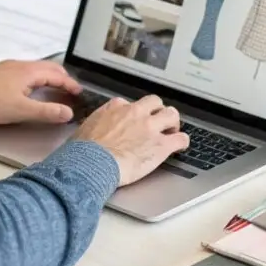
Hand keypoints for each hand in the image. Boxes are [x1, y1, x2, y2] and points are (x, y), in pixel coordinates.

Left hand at [0, 60, 81, 124]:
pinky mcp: (0, 72)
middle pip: (49, 68)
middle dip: (62, 78)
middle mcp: (22, 65)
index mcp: (31, 72)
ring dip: (48, 78)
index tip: (79, 93)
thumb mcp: (21, 110)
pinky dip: (36, 79)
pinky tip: (29, 89)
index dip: (70, 85)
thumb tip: (68, 113)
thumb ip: (46, 112)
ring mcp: (10, 67)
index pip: (58, 75)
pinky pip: (26, 72)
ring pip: (36, 69)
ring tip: (53, 90)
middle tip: (69, 91)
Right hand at [72, 95, 189, 185]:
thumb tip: (93, 132)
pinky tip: (181, 145)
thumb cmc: (83, 151)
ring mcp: (150, 127)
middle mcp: (135, 113)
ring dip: (173, 122)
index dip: (134, 113)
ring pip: (171, 114)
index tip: (134, 121)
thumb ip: (97, 124)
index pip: (131, 104)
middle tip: (157, 121)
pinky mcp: (161, 145)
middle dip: (157, 111)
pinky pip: (180, 138)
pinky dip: (182, 141)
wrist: (91, 163)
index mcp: (116, 107)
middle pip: (155, 102)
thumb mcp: (86, 128)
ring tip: (172, 130)